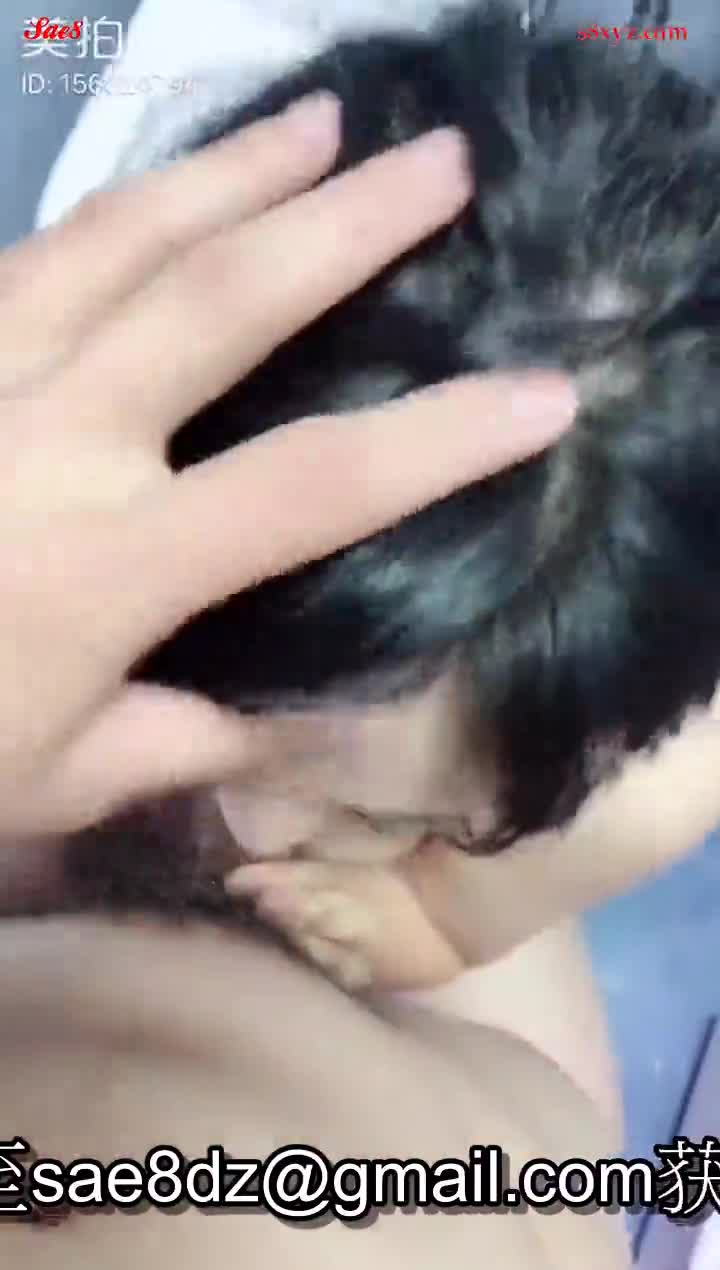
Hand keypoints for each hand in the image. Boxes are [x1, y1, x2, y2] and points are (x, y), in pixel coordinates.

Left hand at [0, 93, 574, 838]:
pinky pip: (28, 263)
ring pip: (115, 244)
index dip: (441, 438)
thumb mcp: (54, 780)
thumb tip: (286, 725)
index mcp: (103, 566)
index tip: (544, 394)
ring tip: (314, 121)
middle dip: (342, 223)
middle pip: (219, 305)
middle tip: (436, 164)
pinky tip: (156, 195)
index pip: (312, 488)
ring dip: (227, 176)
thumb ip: (179, 740)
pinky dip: (108, 216)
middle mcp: (47, 442)